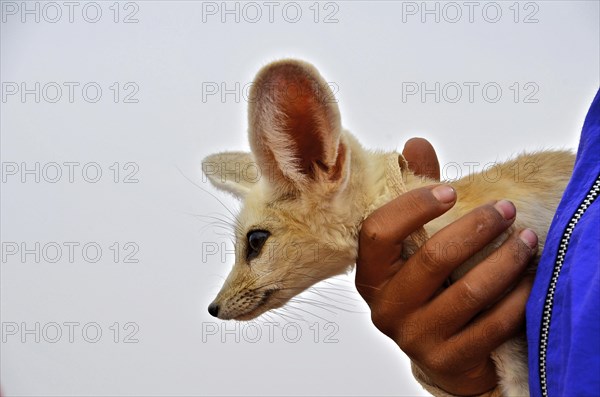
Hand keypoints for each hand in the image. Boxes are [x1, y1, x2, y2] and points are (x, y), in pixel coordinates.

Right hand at [355, 139, 536, 395]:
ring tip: (527, 239)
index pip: (378, 233)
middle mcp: (386, 309)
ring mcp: (415, 339)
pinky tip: (530, 278)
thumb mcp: (416, 245)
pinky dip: (517, 297)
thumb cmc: (429, 288)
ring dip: (505, 260)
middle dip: (476, 227)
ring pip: (467, 292)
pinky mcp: (448, 362)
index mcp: (371, 276)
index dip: (412, 207)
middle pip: (432, 259)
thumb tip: (416, 144)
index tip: (450, 190)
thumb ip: (415, 197)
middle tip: (506, 209)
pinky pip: (492, 325)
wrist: (442, 353)